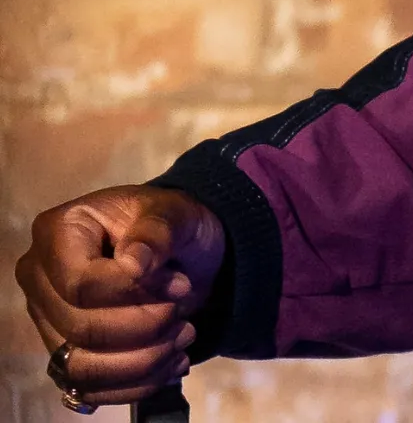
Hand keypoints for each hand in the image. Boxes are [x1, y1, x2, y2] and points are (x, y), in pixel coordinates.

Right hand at [14, 185, 225, 406]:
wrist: (182, 254)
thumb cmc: (173, 226)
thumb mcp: (177, 214)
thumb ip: (157, 231)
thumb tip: (134, 263)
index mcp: (57, 232)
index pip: (80, 284)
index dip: (134, 292)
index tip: (180, 284)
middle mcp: (39, 280)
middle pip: (82, 329)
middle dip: (146, 326)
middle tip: (183, 310)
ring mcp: (47, 322)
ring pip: (82, 367)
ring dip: (144, 360)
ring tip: (183, 336)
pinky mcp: (64, 356)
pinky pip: (90, 388)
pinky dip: (138, 383)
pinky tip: (172, 362)